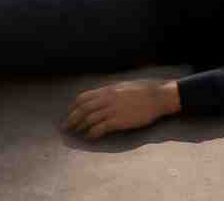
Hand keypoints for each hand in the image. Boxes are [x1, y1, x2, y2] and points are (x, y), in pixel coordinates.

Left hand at [63, 79, 180, 139]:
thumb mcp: (122, 86)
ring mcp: (112, 110)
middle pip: (83, 109)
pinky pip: (100, 128)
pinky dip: (92, 133)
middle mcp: (107, 99)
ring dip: (80, 127)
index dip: (73, 106)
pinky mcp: (119, 121)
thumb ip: (109, 92)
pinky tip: (89, 137)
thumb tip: (99, 97)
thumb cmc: (142, 91)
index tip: (69, 113)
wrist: (157, 97)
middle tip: (66, 127)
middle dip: (72, 118)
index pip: (83, 97)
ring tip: (76, 133)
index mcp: (107, 90)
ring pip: (89, 119)